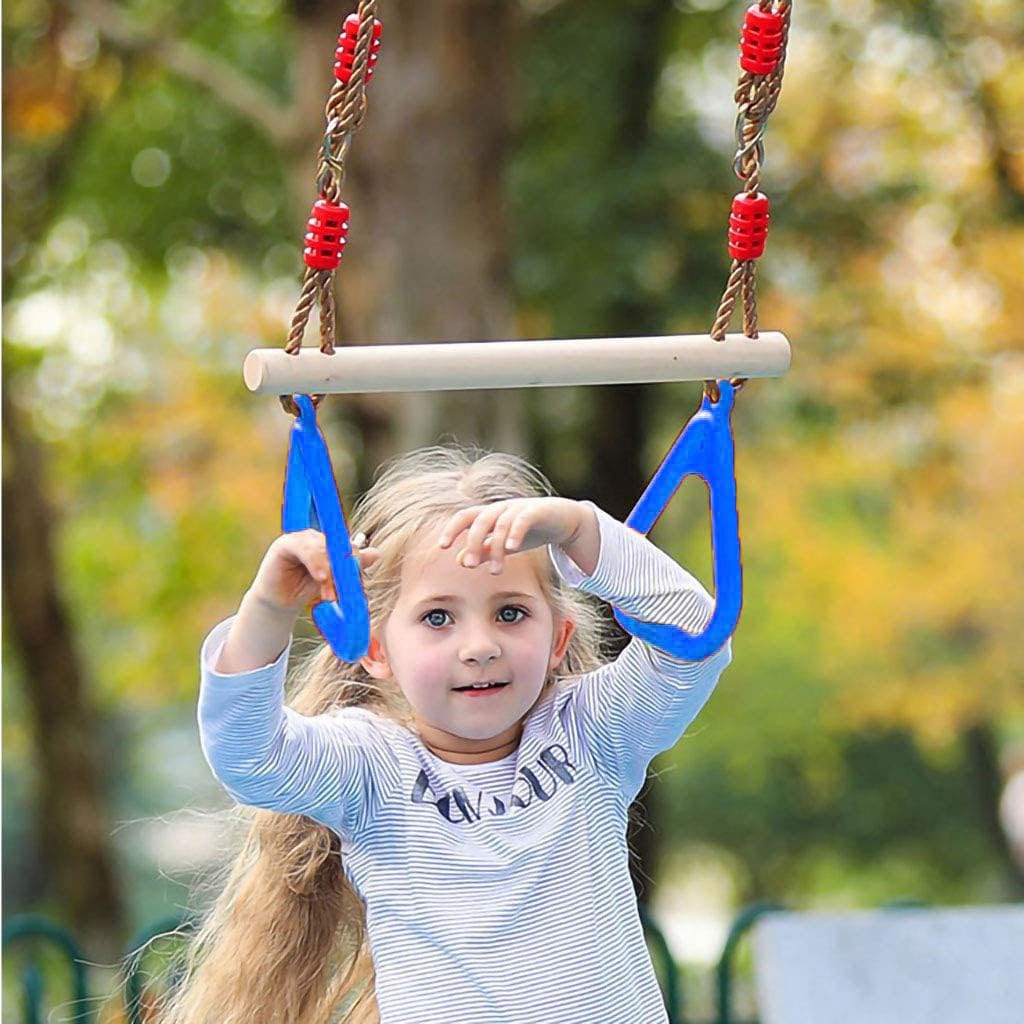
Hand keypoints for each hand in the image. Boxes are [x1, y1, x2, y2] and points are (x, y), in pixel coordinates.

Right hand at [249, 528, 379, 613]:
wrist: (280, 603)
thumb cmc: (306, 590)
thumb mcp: (333, 582)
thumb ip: (351, 569)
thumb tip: (376, 553)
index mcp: (329, 543)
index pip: (349, 545)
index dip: (356, 559)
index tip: (359, 580)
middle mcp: (316, 537)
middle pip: (338, 545)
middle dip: (345, 569)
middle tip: (346, 591)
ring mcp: (301, 538)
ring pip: (324, 547)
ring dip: (330, 572)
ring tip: (330, 594)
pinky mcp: (285, 544)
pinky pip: (305, 548)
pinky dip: (316, 563)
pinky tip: (321, 577)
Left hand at [438, 497, 591, 574]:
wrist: (562, 519)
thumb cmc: (528, 531)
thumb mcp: (503, 544)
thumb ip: (483, 551)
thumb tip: (461, 561)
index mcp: (489, 514)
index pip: (464, 517)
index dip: (452, 529)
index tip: (442, 546)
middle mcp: (501, 508)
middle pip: (480, 521)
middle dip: (473, 543)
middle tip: (471, 566)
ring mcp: (519, 508)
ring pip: (501, 524)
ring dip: (496, 548)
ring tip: (496, 571)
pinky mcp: (537, 511)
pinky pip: (522, 519)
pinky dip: (515, 533)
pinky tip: (512, 548)